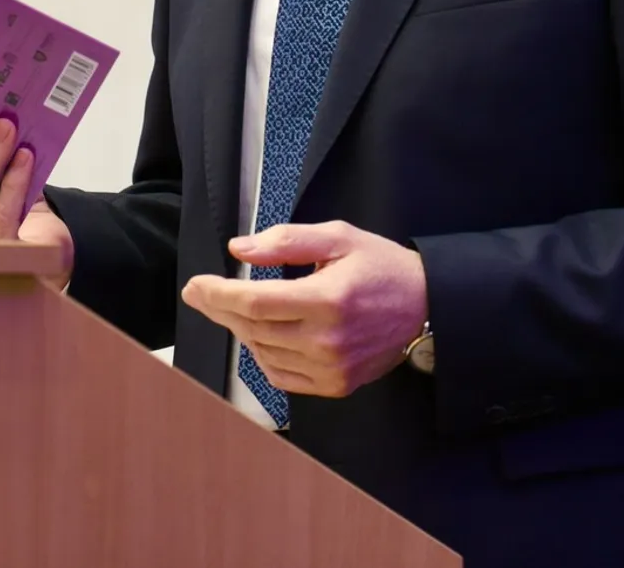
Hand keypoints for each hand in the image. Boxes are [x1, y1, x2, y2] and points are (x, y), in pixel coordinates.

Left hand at [180, 221, 426, 398]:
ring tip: (234, 308)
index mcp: (328, 300)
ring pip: (263, 353)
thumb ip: (286, 241)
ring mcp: (331, 369)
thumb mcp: (338, 237)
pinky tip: (260, 335)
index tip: (196, 285)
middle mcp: (328, 341)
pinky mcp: (336, 385)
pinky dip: (262, 355)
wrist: (427, 306)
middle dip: (220, 309)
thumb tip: (239, 250)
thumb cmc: (382, 266)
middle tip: (200, 294)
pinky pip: (281, 375)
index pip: (255, 302)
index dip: (218, 294)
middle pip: (253, 328)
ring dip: (241, 330)